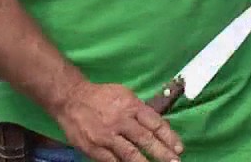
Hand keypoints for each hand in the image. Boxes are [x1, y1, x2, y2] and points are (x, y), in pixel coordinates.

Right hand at [53, 81, 183, 161]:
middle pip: (145, 139)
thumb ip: (139, 111)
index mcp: (131, 106)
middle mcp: (121, 121)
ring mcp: (107, 136)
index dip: (169, 137)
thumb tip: (157, 126)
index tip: (179, 148)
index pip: (155, 123)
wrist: (71, 98)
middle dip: (162, 153)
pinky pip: (112, 161)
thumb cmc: (101, 97)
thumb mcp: (125, 95)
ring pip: (130, 154)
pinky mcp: (94, 147)